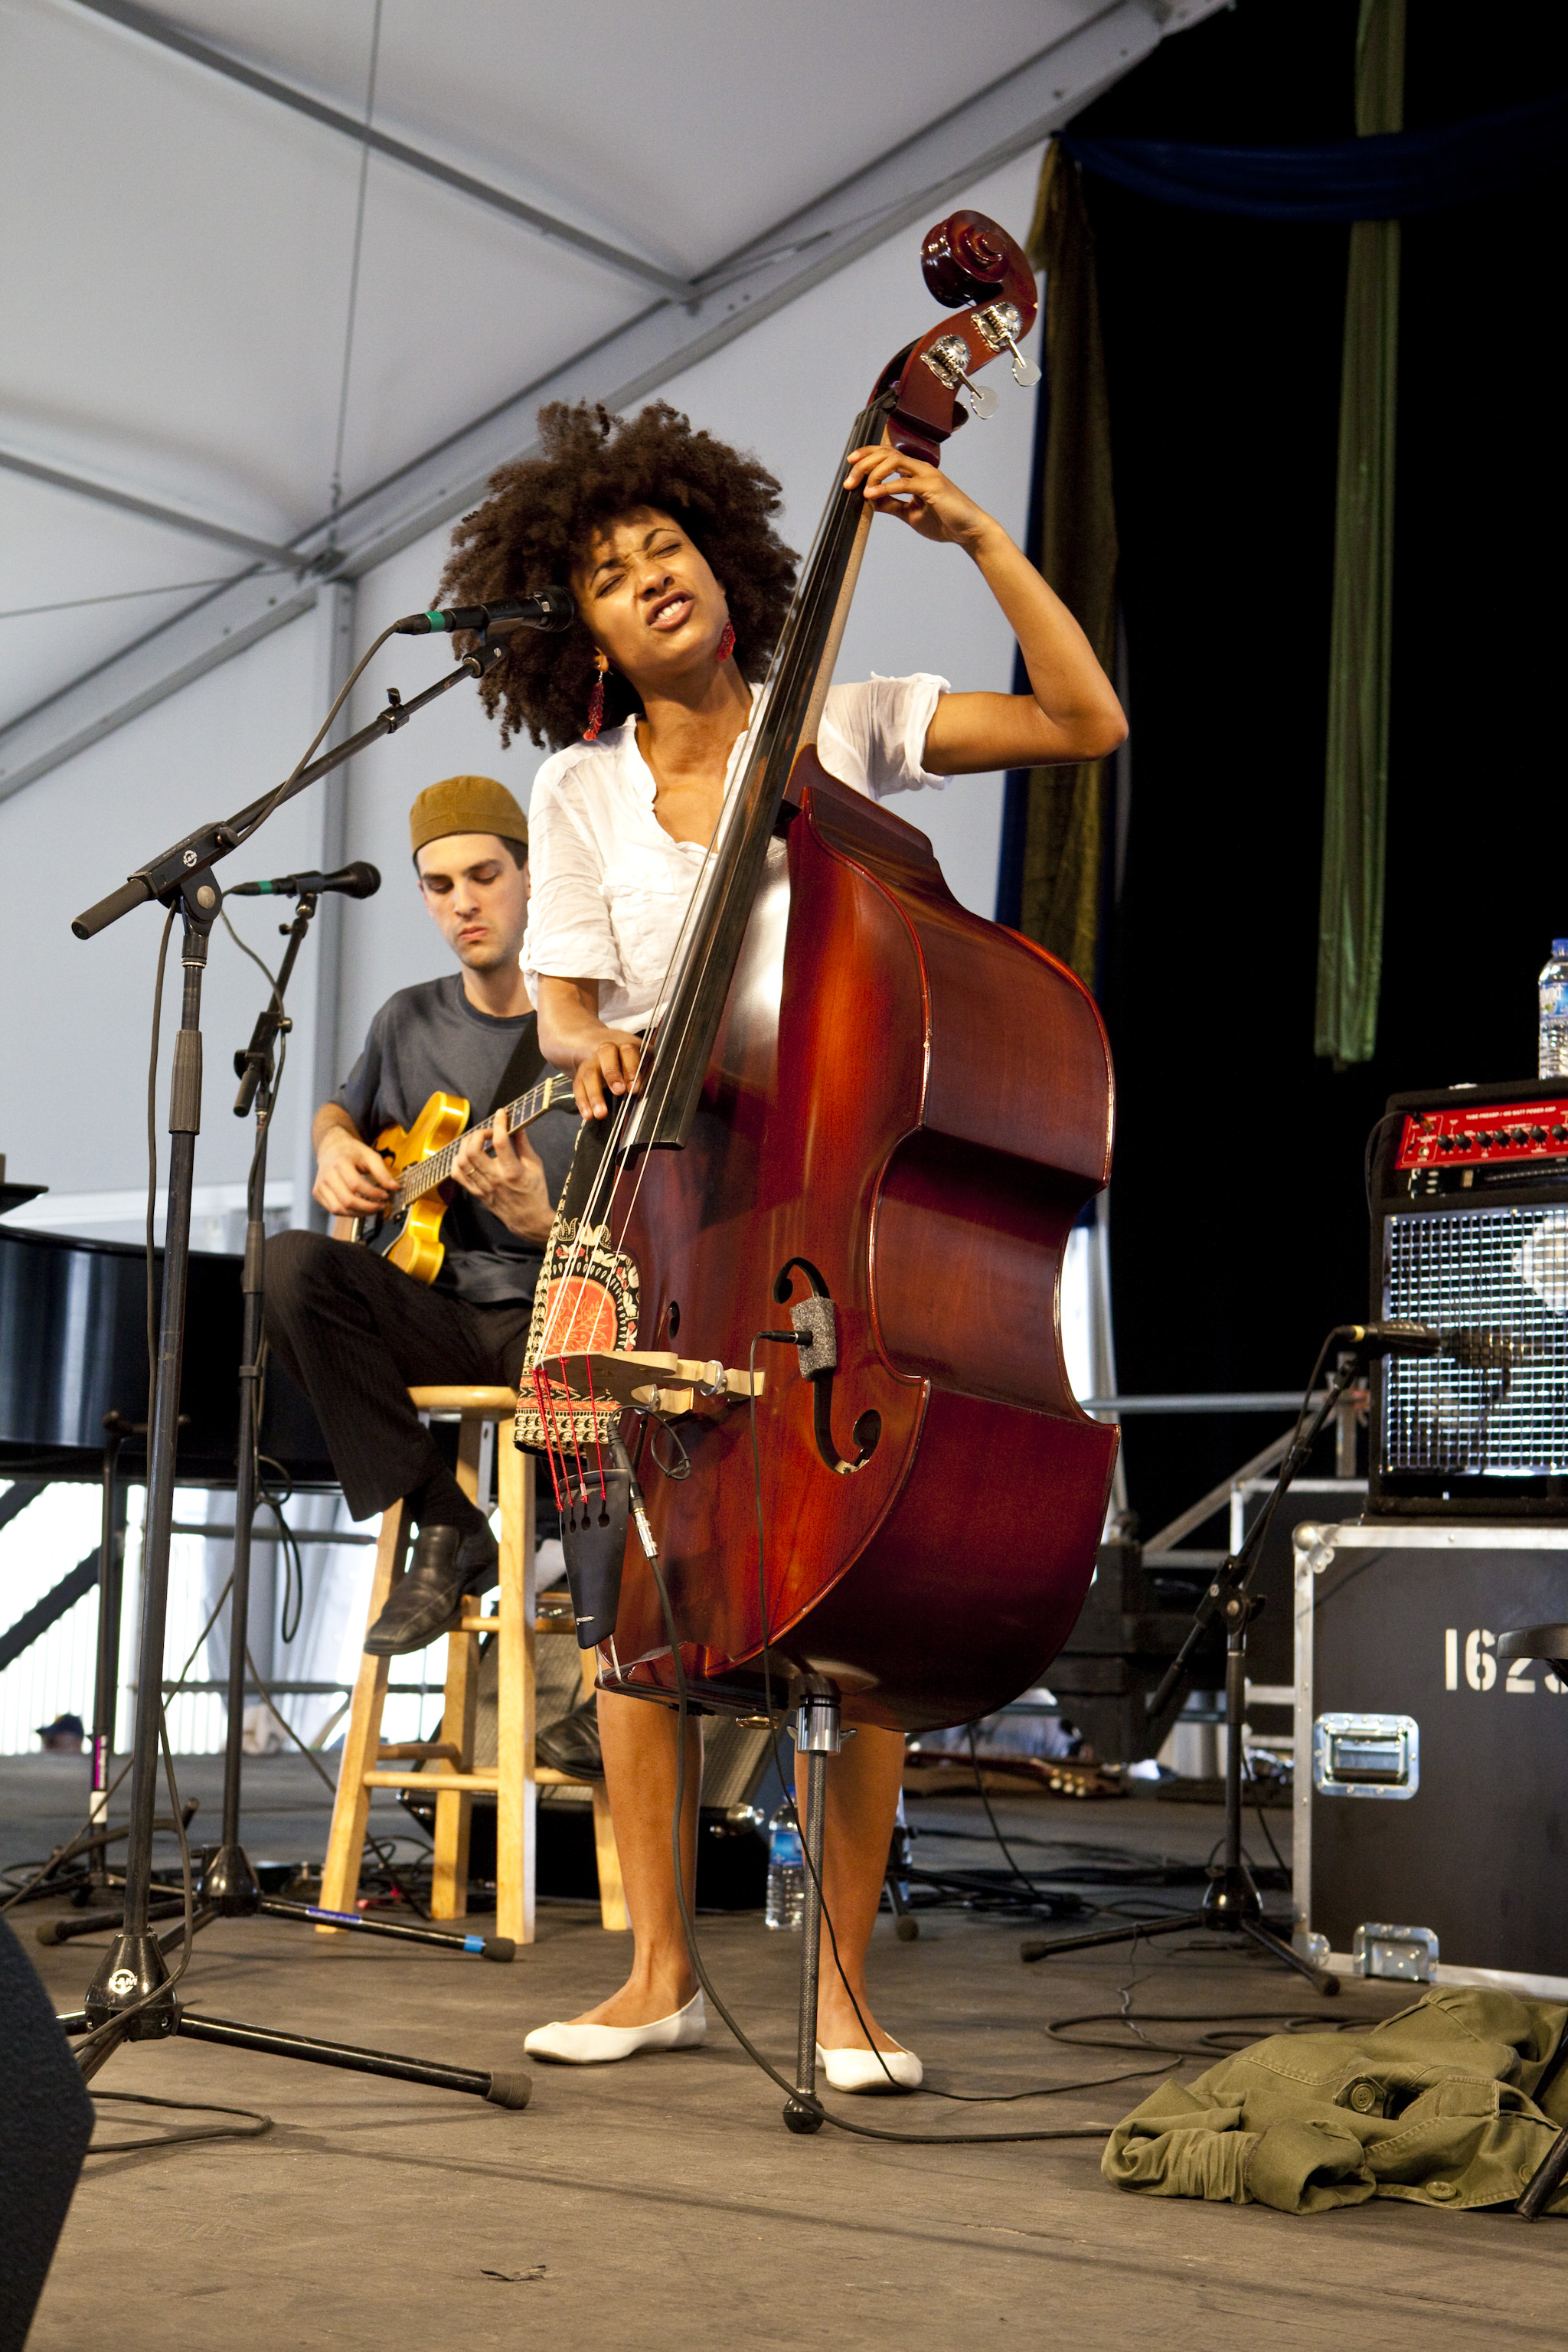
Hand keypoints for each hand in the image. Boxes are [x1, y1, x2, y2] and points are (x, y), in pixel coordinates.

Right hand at [313, 1128, 397, 1217]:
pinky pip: (334, 1210)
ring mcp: (320, 1185)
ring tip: (372, 1209)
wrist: (332, 1147)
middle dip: (368, 1207)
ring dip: (359, 1213)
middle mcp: (326, 1175)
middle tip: (381, 1206)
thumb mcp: (370, 1156)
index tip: (386, 1195)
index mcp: (339, 1163)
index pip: (356, 1185)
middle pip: (347, 1200)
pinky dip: (349, 1213)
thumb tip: (394, 1188)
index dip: (373, 1194)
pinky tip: (360, 1209)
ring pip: (339, 1209)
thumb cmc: (352, 1152)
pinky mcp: (317, 1193)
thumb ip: (382, 1172)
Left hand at [451, 1113, 553, 1244]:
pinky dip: (457, 1160)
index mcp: (513, 1172)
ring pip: (462, 1160)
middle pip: (473, 1150)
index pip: (500, 1142)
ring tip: (478, 1141)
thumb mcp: (536, 1166)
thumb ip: (524, 1144)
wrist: (527, 1220)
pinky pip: (457, 1174)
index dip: (499, 1123)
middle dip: (479, 1133)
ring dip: (466, 1145)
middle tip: (489, 1132)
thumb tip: (517, 1125)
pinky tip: (467, 1155)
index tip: (502, 1113)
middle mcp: (494, 1179)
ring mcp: (482, 1187)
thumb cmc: (535, 1192)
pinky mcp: (475, 1192)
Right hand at [573, 1028, 642, 1121]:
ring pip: (590, 1074)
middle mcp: (607, 1049)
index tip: (635, 1088)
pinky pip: (579, 1086)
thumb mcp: (642, 1057)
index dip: (632, 1068)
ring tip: (601, 1114)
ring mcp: (592, 1060)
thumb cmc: (629, 1057)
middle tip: (618, 1091)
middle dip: (612, 1073)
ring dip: (595, 1095)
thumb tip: (655, 1092)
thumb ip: (647, 1071)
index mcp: (626, 1044)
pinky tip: (588, 1115)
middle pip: (606, 1054)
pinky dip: (583, 1102)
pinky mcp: (581, 1073)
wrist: (597, 1043)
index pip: (629, 1051)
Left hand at [844, 445, 995, 550]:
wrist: (968, 532)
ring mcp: (928, 475)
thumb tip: (871, 500)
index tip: (850, 465)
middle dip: (863, 464)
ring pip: (893, 461)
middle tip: (849, 481)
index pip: (887, 454)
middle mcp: (921, 468)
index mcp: (915, 472)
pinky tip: (872, 495)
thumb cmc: (944, 521)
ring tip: (860, 489)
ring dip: (872, 473)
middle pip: (886, 453)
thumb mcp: (910, 513)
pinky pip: (904, 483)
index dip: (867, 455)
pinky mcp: (933, 487)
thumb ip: (891, 504)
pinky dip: (885, 487)